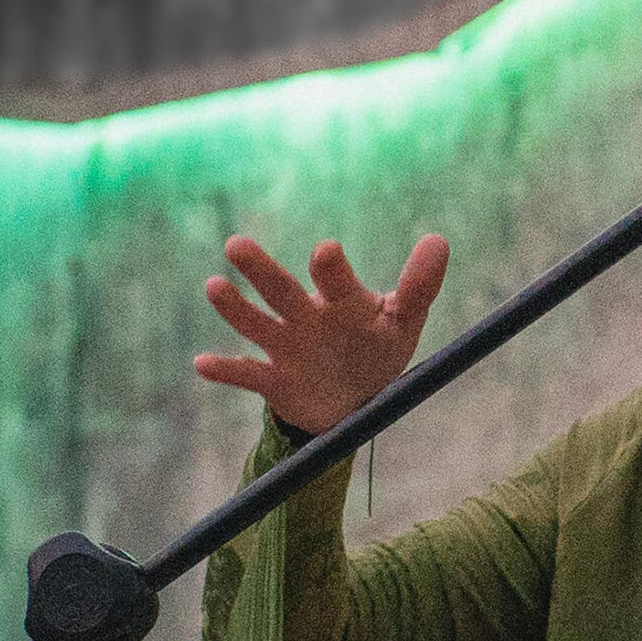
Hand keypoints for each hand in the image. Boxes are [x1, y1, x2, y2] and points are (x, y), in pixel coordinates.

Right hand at [192, 232, 449, 437]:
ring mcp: (286, 347)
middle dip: (261, 270)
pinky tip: (202, 364)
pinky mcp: (273, 380)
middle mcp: (307, 317)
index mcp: (341, 301)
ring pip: (256, 324)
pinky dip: (225, 370)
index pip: (335, 281)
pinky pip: (246, 374)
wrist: (351, 400)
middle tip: (236, 245)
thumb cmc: (377, 350)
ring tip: (214, 286)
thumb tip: (439, 240)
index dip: (331, 270)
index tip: (326, 252)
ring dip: (235, 308)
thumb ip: (419, 287)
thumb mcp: (403, 323)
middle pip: (282, 290)